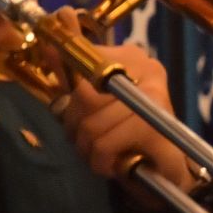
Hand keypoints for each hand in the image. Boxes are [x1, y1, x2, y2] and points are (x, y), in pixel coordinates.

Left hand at [46, 11, 192, 202]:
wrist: (162, 171)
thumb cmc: (121, 133)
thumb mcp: (90, 102)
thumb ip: (71, 71)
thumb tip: (50, 40)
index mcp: (131, 58)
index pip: (82, 62)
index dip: (71, 95)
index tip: (76, 113)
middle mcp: (148, 71)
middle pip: (82, 95)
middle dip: (76, 126)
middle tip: (88, 139)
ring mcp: (157, 99)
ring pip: (91, 125)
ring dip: (87, 149)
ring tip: (101, 154)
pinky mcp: (158, 129)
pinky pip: (105, 145)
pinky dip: (100, 161)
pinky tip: (114, 163)